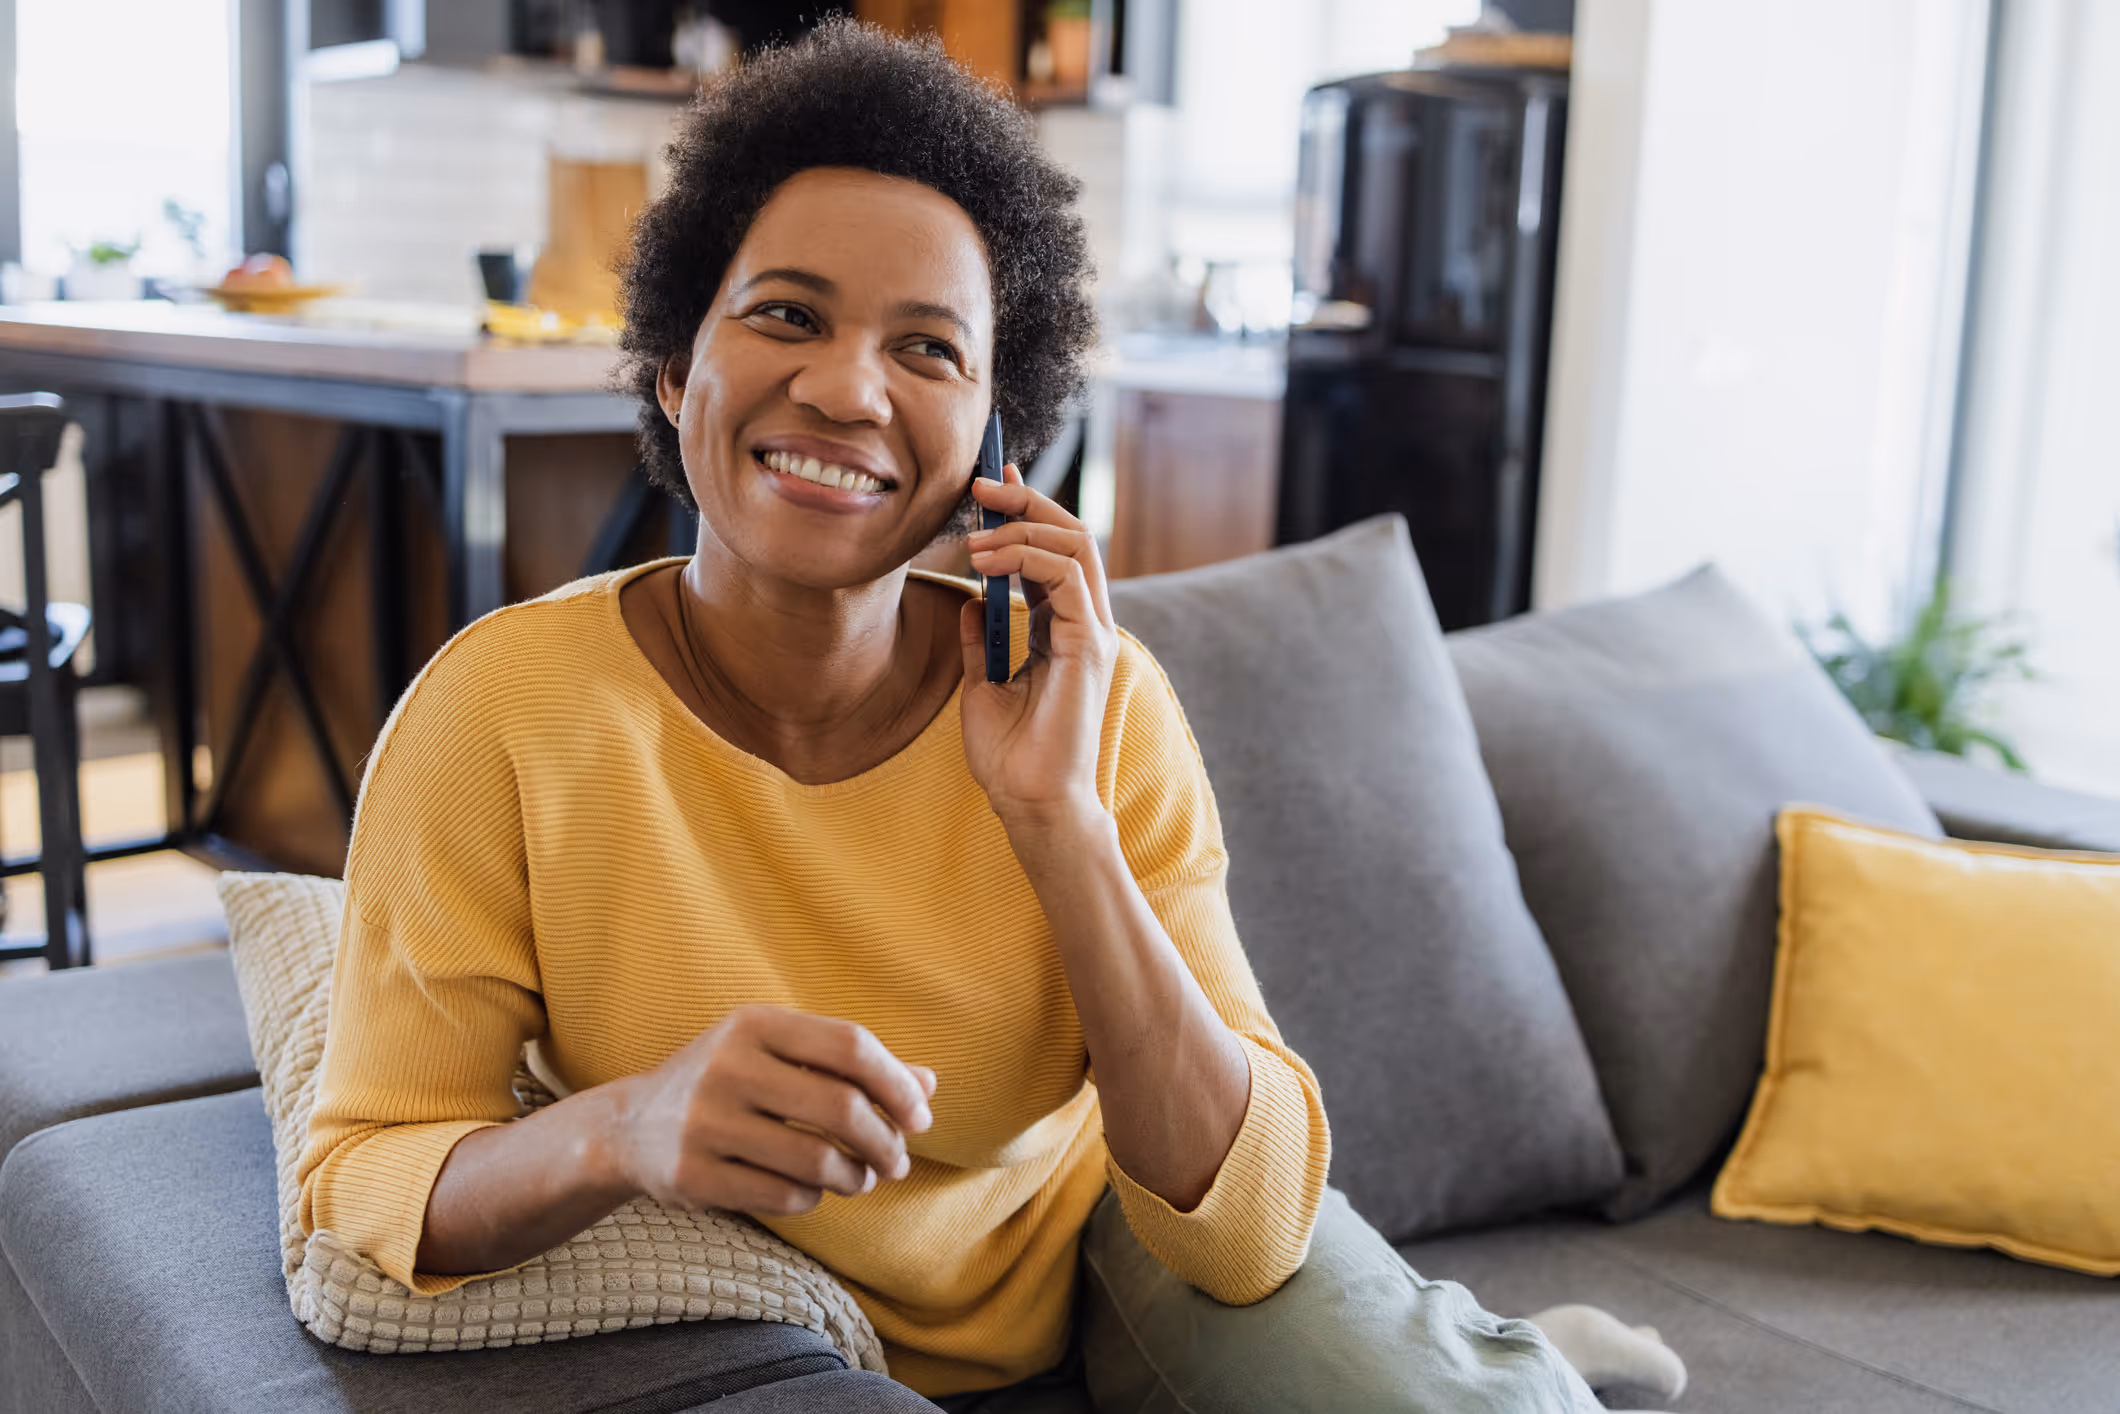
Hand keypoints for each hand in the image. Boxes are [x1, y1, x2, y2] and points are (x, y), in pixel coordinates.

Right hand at [610, 1005, 936, 1216]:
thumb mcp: (780, 1056)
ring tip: (859, 1178)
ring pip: (817, 1160)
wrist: (628, 1127)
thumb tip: (930, 1084)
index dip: (897, 1084)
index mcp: (755, 1024)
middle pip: (842, 1107)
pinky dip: (813, 1199)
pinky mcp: (692, 1176)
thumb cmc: (729, 1084)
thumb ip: (852, 1066)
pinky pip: (784, 1196)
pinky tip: (812, 1191)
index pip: (851, 1045)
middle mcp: (727, 1066)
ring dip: (855, 1177)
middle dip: (885, 1141)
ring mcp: (705, 1122)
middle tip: (897, 1160)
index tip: (920, 1118)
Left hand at [960, 463, 1119, 834]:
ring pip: (1076, 547)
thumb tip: (969, 603)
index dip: (1026, 511)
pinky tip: (989, 565)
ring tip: (975, 536)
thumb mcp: (981, 684)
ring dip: (1023, 528)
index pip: (1054, 552)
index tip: (989, 485)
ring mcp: (1094, 634)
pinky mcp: (1090, 648)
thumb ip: (980, 640)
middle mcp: (1087, 624)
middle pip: (1072, 536)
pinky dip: (1029, 559)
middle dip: (1027, 501)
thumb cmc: (1012, 757)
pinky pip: (1071, 580)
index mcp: (1065, 629)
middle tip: (981, 485)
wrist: (1030, 803)